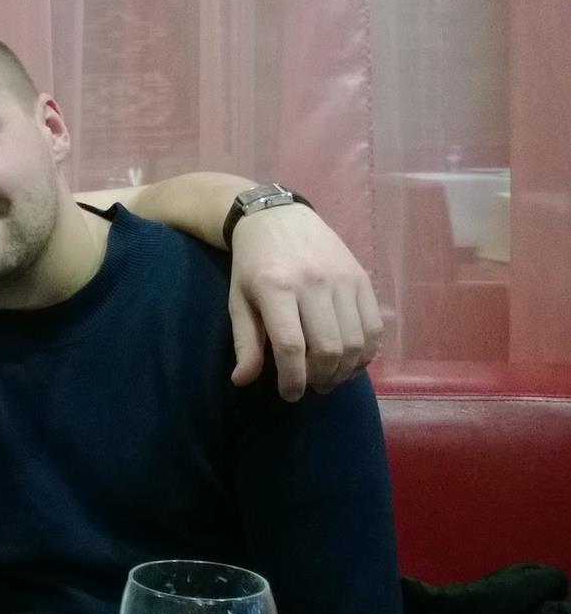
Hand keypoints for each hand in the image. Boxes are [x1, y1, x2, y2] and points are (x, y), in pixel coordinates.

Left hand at [226, 204, 381, 400]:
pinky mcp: (362, 278)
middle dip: (320, 377)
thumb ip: (245, 342)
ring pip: (355, 341)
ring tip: (329, 377)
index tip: (290, 394)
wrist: (278, 218)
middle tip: (311, 385)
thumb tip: (243, 381)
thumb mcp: (238, 300)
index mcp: (276, 287)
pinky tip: (351, 362)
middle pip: (328, 348)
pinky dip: (366, 353)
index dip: (293, 379)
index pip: (290, 346)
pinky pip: (374, 326)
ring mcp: (342, 279)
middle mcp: (313, 282)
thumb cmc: (253, 265)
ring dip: (345, 370)